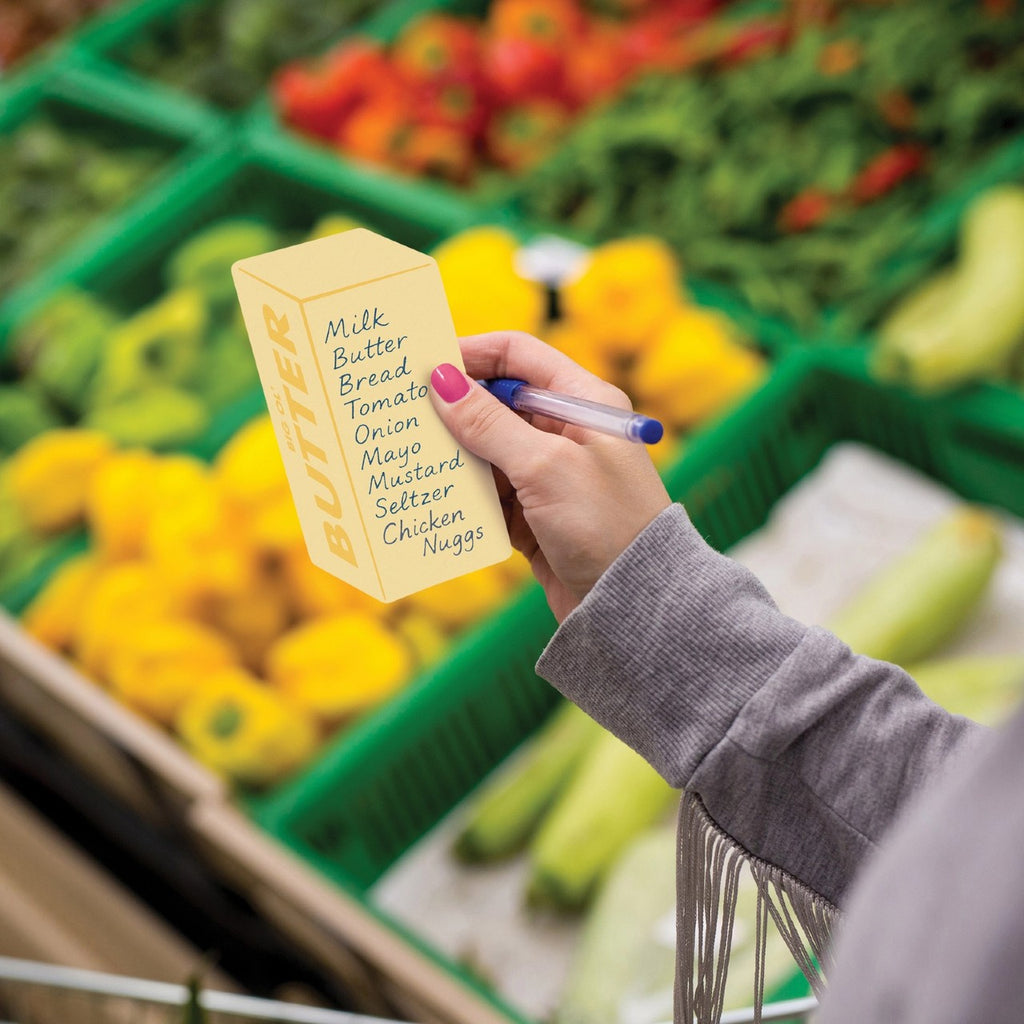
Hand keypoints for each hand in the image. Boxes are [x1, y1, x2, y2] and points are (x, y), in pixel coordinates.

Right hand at [430, 331, 670, 621]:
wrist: (634, 604)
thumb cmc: (604, 524)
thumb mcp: (544, 465)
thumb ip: (488, 423)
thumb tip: (440, 380)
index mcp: (582, 401)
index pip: (518, 356)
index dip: (470, 353)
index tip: (423, 363)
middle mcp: (566, 431)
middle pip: (496, 402)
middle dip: (451, 407)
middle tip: (402, 412)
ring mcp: (550, 473)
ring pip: (487, 449)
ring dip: (453, 453)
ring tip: (409, 454)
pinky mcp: (535, 514)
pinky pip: (489, 492)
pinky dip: (464, 492)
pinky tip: (434, 494)